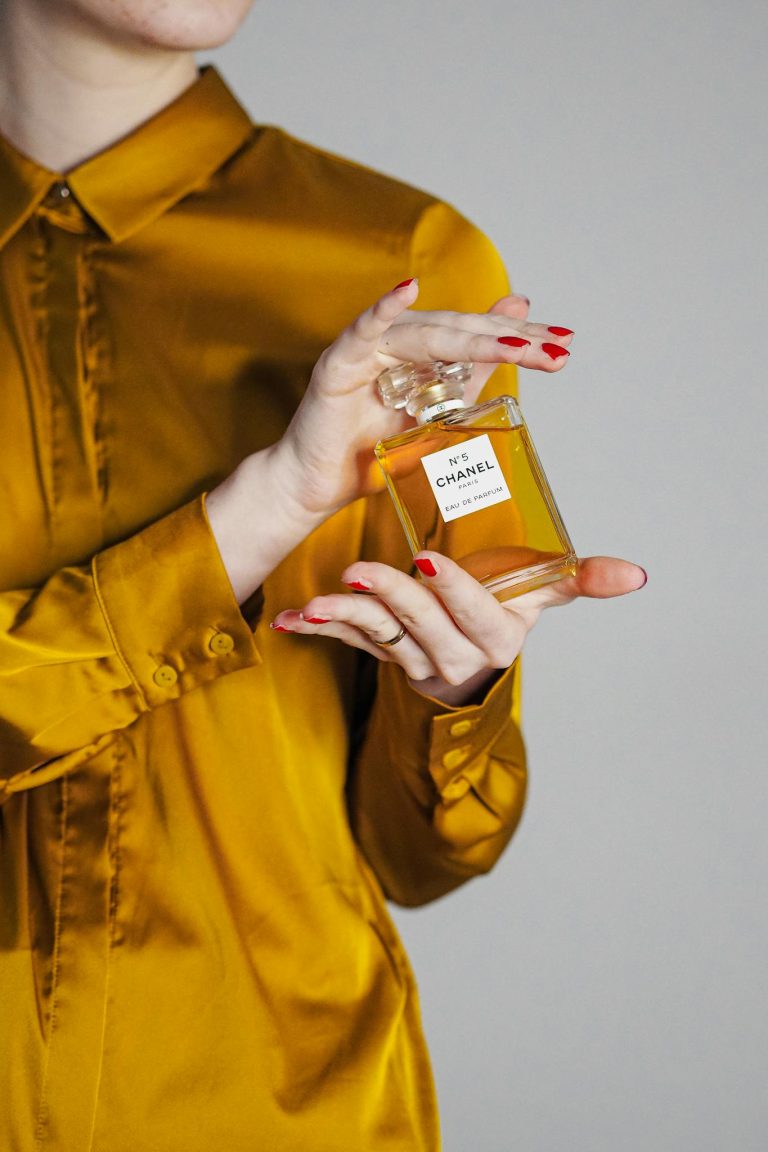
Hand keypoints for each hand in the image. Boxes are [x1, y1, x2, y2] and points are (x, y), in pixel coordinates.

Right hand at [207, 280, 572, 602]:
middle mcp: (398, 342)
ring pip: (428, 334)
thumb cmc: (372, 453)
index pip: (479, 338)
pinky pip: (363, 332)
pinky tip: (407, 290)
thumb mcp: (435, 420)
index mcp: (423, 354)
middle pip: (461, 332)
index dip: (521, 340)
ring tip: (516, 343)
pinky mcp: (338, 365)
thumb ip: (468, 378)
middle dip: (511, 339)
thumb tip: (509, 335)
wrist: (318, 486)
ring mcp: (368, 349)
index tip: (565, 346)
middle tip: (556, 347)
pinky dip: (383, 310)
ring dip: (473, 335)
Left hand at [270, 552, 647, 706]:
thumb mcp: (541, 595)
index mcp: (498, 638)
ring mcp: (415, 661)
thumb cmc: (505, 612)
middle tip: (361, 570)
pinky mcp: (384, 656)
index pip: (477, 616)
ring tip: (314, 604)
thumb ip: (580, 581)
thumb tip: (640, 575)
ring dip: (346, 620)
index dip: (454, 592)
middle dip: (392, 599)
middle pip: (423, 628)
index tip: (428, 561)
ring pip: (380, 639)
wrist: (471, 657)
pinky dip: (320, 630)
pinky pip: (352, 644)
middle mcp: (456, 658)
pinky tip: (288, 619)